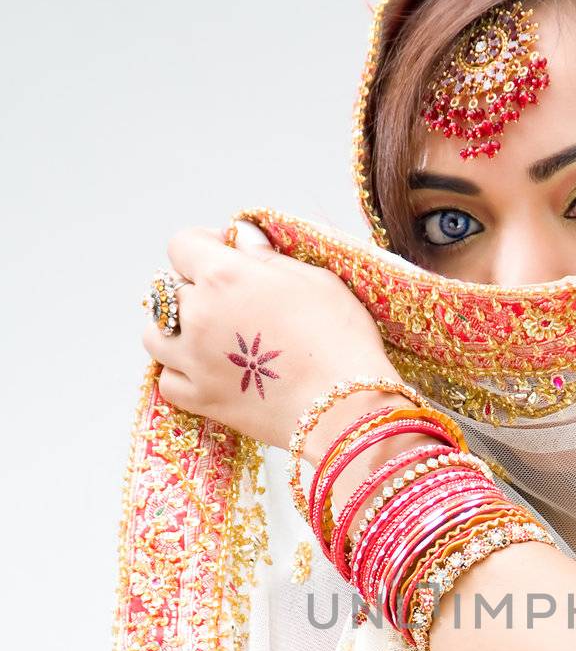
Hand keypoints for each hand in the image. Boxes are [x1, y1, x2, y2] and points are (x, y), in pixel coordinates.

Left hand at [141, 224, 402, 450]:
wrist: (346, 411)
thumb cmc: (340, 341)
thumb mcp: (315, 282)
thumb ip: (268, 258)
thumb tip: (242, 239)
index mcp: (224, 276)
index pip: (182, 245)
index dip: (204, 246)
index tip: (226, 255)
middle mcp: (198, 315)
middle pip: (169, 291)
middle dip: (195, 289)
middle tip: (231, 302)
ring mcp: (194, 361)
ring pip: (155, 336)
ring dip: (175, 331)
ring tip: (208, 337)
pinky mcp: (201, 400)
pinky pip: (167, 380)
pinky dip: (180, 373)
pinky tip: (207, 370)